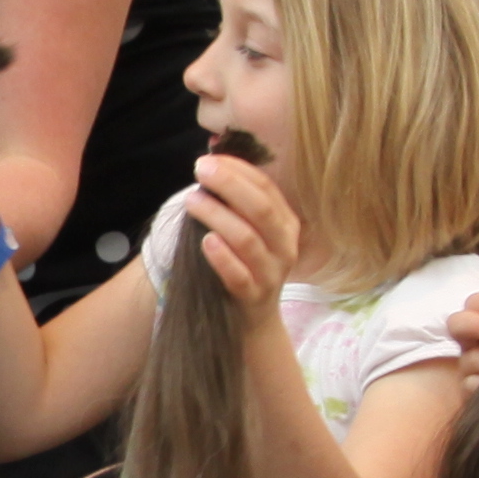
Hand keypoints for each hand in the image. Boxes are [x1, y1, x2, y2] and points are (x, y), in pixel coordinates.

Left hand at [180, 144, 303, 321]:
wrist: (253, 318)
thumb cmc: (245, 264)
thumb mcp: (250, 231)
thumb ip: (237, 204)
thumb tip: (211, 165)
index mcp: (286, 223)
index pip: (266, 188)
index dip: (238, 170)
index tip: (210, 160)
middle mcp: (285, 246)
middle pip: (260, 209)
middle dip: (229, 185)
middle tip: (200, 170)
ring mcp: (271, 273)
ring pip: (247, 239)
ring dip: (217, 216)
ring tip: (192, 201)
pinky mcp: (254, 296)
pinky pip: (239, 276)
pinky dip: (222, 257)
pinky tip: (206, 241)